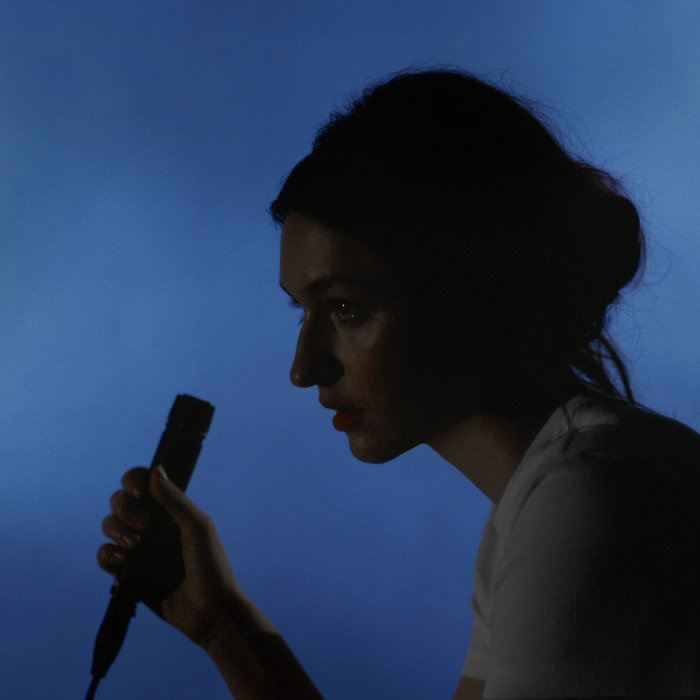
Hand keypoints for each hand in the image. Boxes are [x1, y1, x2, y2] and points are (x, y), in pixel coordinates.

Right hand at [97, 465, 246, 645]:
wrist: (209, 613)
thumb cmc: (211, 566)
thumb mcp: (198, 528)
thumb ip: (175, 500)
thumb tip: (155, 470)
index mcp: (171, 510)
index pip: (143, 483)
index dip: (133, 480)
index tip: (139, 491)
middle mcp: (153, 526)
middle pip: (120, 501)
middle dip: (124, 508)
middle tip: (144, 526)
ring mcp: (139, 549)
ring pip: (109, 525)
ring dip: (116, 530)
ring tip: (135, 546)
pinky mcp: (129, 574)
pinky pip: (104, 555)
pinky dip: (107, 554)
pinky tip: (122, 560)